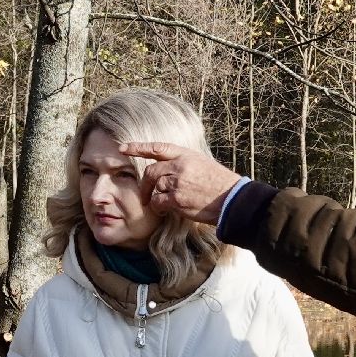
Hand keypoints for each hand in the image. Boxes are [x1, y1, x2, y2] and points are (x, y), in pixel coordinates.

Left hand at [120, 141, 242, 225]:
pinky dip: (158, 207)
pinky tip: (164, 210)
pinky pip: (158, 202)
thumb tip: (167, 170)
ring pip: (155, 188)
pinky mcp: (178, 198)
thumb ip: (183, 164)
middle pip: (151, 172)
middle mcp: (180, 166)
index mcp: (186, 155)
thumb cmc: (220, 184)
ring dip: (154, 198)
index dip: (138, 147)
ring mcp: (178, 182)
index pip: (157, 147)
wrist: (233, 199)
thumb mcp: (202, 164)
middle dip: (143, 184)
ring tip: (161, 205)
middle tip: (143, 195)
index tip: (122, 148)